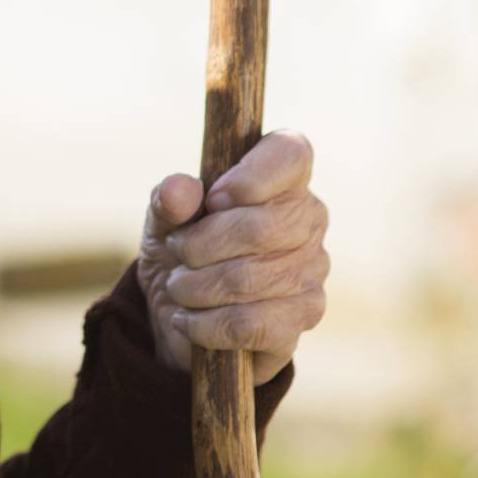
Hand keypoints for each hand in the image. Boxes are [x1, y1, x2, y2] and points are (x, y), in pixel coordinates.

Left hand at [136, 130, 328, 384]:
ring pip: (247, 279)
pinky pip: (250, 323)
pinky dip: (205, 324)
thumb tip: (178, 190)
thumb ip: (170, 199)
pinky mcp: (304, 317)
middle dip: (199, 245)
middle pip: (260, 227)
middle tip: (177, 251)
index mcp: (281, 177)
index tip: (212, 198)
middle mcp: (308, 218)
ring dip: (194, 287)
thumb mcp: (164, 219)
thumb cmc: (183, 249)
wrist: (184, 312)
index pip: (290, 153)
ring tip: (179, 286)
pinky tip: (188, 319)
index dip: (251, 175)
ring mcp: (312, 269)